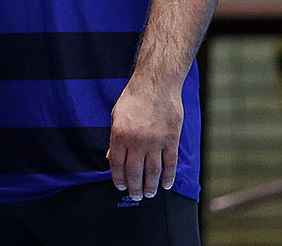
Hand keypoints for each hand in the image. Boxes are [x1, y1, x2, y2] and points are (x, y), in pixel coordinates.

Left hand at [106, 78, 182, 199]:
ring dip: (151, 186)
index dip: (118, 179)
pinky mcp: (171, 140)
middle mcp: (136, 141)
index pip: (117, 165)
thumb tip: (111, 159)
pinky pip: (170, 163)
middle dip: (134, 188)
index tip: (120, 187)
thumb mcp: (116, 116)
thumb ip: (114, 140)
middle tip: (136, 196)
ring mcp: (155, 142)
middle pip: (135, 172)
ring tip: (149, 194)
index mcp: (119, 135)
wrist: (155, 84)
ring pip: (153, 172)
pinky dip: (169, 177)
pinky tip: (166, 185)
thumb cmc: (134, 98)